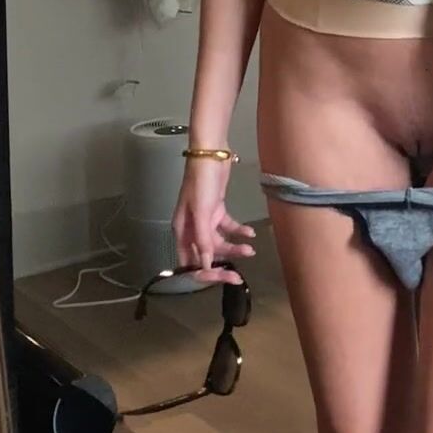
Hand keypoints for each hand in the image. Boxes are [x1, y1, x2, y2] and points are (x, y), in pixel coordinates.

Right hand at [172, 158, 255, 284]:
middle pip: (206, 256)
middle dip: (222, 265)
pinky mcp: (217, 211)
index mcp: (182, 232)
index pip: (190, 263)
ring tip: (250, 248)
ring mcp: (205, 220)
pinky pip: (227, 227)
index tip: (224, 278)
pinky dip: (238, 231)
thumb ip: (202, 239)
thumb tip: (205, 265)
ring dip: (234, 248)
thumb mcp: (201, 212)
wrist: (211, 154)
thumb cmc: (202, 182)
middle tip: (239, 276)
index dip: (206, 274)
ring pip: (219, 243)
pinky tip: (250, 233)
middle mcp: (191, 229)